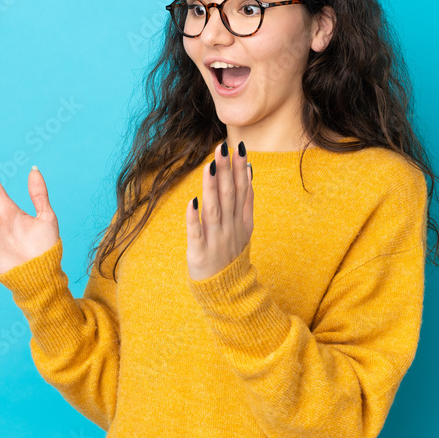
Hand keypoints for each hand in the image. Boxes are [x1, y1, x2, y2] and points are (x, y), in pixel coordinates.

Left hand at [186, 140, 252, 281]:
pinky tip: (192, 201)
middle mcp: (230, 228)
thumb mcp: (244, 225)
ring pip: (214, 210)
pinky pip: (196, 233)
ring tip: (209, 166)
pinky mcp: (200, 252)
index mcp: (242, 221)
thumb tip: (247, 168)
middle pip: (229, 196)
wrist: (226, 291)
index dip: (239, 168)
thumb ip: (246, 199)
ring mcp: (216, 240)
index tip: (237, 146)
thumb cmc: (231, 252)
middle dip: (226, 171)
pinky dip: (194, 218)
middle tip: (222, 148)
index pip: (242, 190)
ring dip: (211, 188)